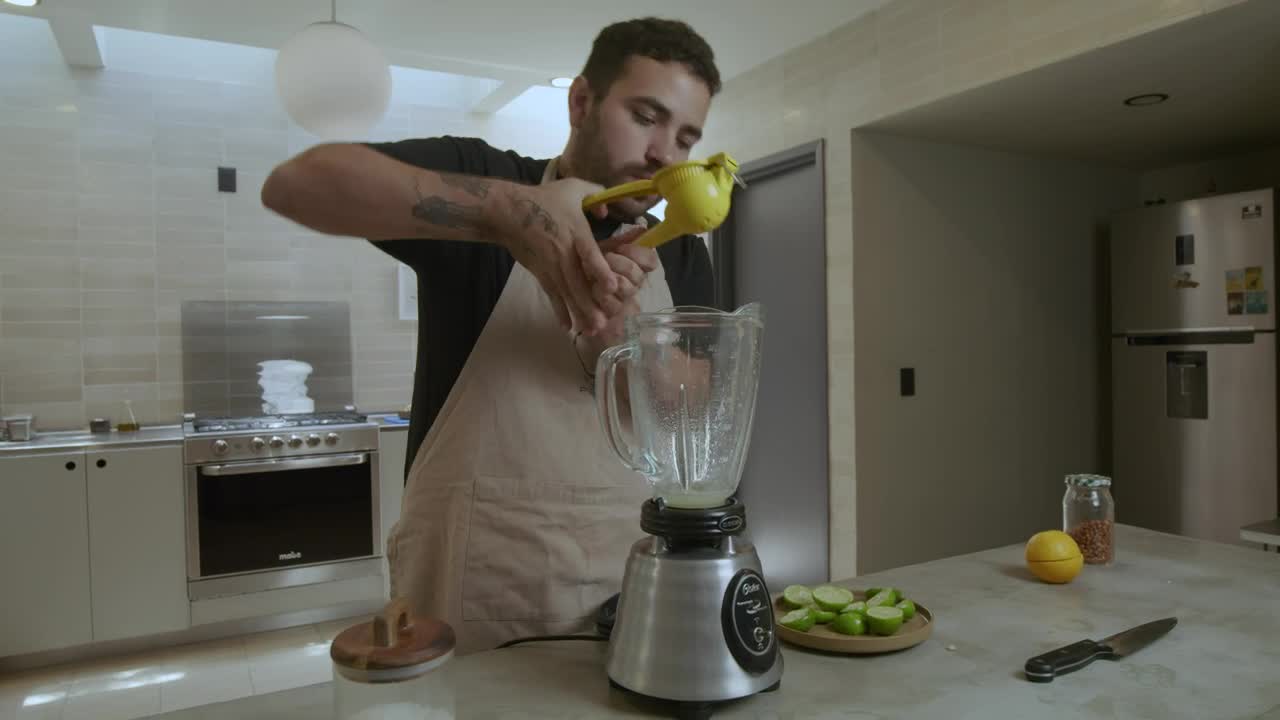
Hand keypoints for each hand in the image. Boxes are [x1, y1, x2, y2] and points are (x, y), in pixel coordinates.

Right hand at [494, 179, 617, 335]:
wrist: (510, 212)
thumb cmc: (544, 198)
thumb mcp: (574, 187)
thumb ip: (596, 194)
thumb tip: (608, 211)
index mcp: (576, 233)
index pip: (590, 255)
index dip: (600, 271)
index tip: (611, 286)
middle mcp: (565, 253)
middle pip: (578, 282)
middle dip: (590, 304)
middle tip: (602, 322)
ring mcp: (551, 266)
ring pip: (567, 293)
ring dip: (578, 312)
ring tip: (591, 329)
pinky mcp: (541, 273)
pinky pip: (552, 295)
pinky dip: (559, 311)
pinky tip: (568, 327)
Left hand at [584, 229, 658, 348]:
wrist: (573, 292)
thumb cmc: (589, 266)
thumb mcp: (603, 249)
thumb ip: (622, 240)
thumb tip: (641, 227)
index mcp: (635, 266)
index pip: (650, 260)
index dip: (637, 253)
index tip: (620, 247)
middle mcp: (634, 283)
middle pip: (637, 275)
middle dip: (620, 265)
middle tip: (605, 259)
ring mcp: (626, 301)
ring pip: (626, 290)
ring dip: (611, 282)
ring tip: (595, 279)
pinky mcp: (615, 316)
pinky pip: (614, 308)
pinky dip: (602, 299)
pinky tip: (594, 291)